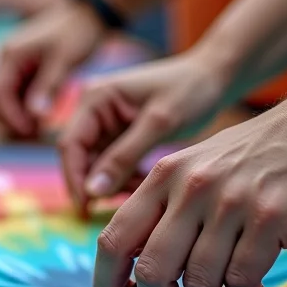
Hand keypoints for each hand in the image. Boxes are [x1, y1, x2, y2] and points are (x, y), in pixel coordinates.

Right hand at [0, 0, 104, 136]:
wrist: (88, 14)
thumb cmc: (77, 33)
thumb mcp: (64, 61)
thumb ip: (47, 87)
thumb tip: (35, 115)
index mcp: (10, 54)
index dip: (9, 115)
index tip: (28, 131)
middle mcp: (5, 57)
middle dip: (11, 116)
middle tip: (33, 132)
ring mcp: (12, 62)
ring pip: (5, 96)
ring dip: (18, 113)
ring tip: (39, 126)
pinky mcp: (22, 67)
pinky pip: (16, 92)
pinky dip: (25, 105)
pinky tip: (42, 114)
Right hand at [57, 53, 228, 213]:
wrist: (215, 78)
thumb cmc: (190, 90)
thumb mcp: (158, 124)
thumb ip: (123, 157)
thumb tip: (91, 192)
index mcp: (95, 99)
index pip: (70, 145)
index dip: (74, 179)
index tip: (87, 208)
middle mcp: (93, 110)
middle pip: (80, 158)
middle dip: (96, 184)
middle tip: (121, 207)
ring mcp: (106, 124)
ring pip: (96, 165)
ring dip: (113, 184)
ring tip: (140, 194)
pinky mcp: (121, 135)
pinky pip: (113, 165)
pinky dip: (125, 178)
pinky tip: (145, 185)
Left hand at [94, 90, 286, 286]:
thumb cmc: (260, 152)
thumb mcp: (198, 165)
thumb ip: (167, 206)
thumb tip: (138, 264)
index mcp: (164, 175)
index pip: (114, 238)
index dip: (106, 280)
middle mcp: (191, 188)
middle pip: (151, 271)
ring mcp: (231, 202)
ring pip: (199, 282)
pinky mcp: (272, 217)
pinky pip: (243, 279)